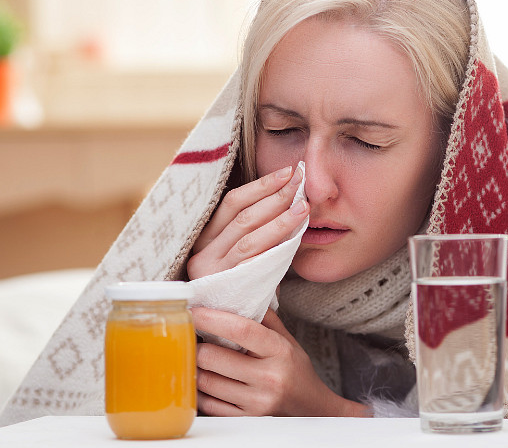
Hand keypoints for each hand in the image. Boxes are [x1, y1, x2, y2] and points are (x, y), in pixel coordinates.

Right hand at [187, 165, 308, 279]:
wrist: (225, 335)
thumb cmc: (236, 290)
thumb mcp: (237, 258)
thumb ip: (251, 232)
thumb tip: (284, 198)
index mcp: (204, 238)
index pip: (231, 202)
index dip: (261, 185)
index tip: (287, 172)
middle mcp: (204, 253)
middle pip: (242, 216)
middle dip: (275, 195)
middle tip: (301, 181)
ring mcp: (213, 272)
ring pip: (250, 238)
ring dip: (279, 219)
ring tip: (303, 206)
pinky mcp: (226, 289)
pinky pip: (254, 263)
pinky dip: (275, 246)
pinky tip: (293, 235)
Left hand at [192, 307, 369, 416]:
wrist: (312, 410)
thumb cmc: (296, 370)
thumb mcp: (287, 340)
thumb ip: (265, 317)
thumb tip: (241, 291)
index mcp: (280, 352)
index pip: (241, 330)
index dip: (212, 318)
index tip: (193, 311)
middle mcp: (269, 378)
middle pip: (213, 357)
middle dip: (197, 345)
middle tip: (193, 337)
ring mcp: (256, 402)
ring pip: (205, 382)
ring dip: (195, 367)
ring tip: (199, 358)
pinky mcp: (244, 420)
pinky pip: (207, 404)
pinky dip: (199, 390)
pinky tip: (205, 380)